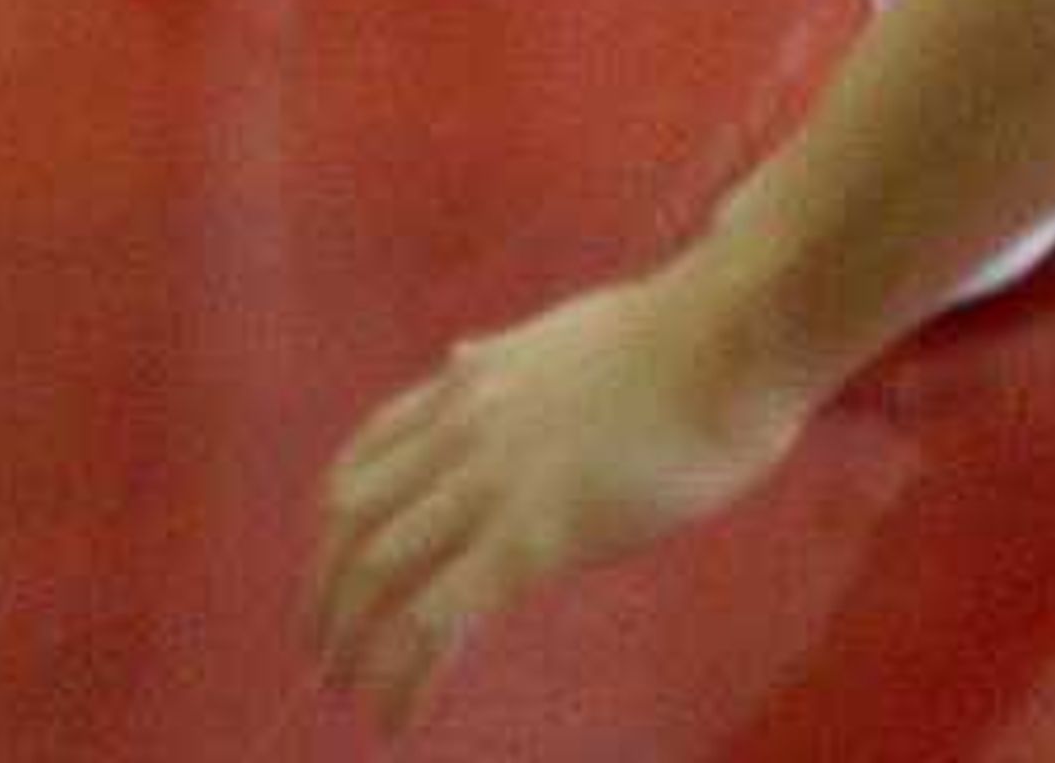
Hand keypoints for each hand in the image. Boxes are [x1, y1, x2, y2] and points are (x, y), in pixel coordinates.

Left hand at [309, 260, 812, 729]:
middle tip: (327, 653)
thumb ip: (502, 361)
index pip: (364, 454)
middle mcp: (460, 428)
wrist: (727, 341)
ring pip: (379, 573)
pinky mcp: (530, 537)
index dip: (336, 525)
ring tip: (356, 695)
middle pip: (353, 521)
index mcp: (469, 381)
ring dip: (353, 644)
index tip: (333, 570)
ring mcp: (491, 483)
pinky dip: (403, 676)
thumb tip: (462, 356)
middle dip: (327, 594)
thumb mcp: (559, 335)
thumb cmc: (673, 338)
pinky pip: (436, 620)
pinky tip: (399, 718)